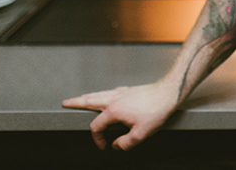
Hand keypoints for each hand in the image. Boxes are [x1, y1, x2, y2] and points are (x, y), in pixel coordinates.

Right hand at [61, 82, 177, 150]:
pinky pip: (110, 91)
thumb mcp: (141, 134)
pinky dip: (103, 93)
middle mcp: (114, 99)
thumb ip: (125, 143)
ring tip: (80, 98)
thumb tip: (116, 145)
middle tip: (66, 103)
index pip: (96, 126)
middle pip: (90, 101)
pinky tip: (105, 94)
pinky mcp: (129, 90)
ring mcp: (121, 92)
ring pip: (99, 94)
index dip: (97, 139)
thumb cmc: (156, 110)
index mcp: (113, 110)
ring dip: (88, 96)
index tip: (104, 146)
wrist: (169, 93)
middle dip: (76, 103)